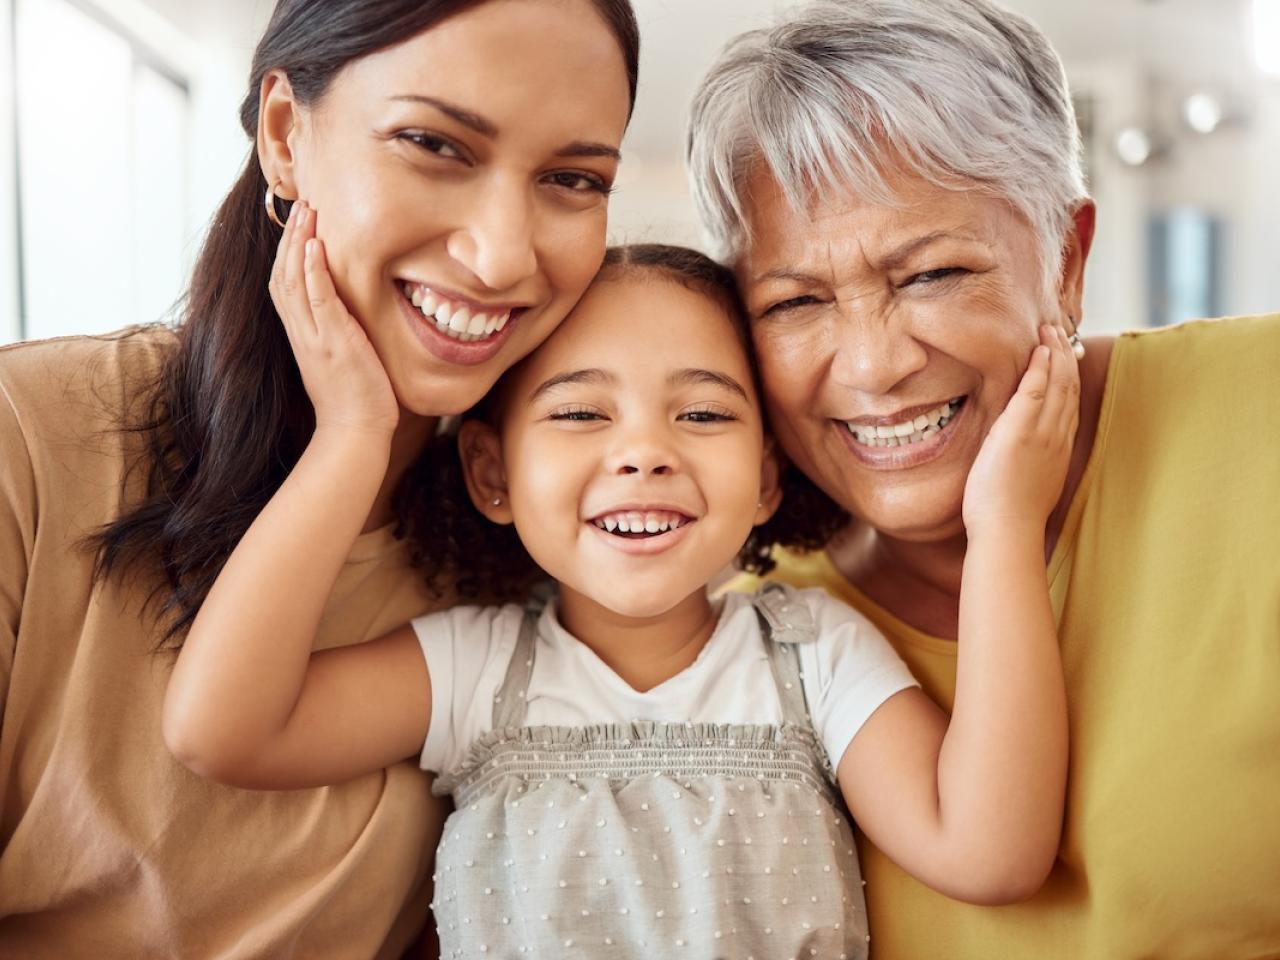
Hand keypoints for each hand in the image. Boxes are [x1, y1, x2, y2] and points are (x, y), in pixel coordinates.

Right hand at [269, 201, 399, 441]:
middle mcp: (302, 332)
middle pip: (283, 274)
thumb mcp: (342, 357)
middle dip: (289, 236)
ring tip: (306, 211)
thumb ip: (339, 332)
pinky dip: (314, 271)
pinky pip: (318, 301)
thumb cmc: (355, 399)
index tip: (298, 222)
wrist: (354, 433)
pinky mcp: (333, 343)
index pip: (285, 283)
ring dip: (298, 242)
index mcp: (302, 334)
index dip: (287, 251)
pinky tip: (315, 246)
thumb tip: (350, 314)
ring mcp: (314, 337)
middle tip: (301, 203)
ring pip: (295, 280)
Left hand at [962, 325, 1078, 536]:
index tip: (1063, 356)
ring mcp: (1041, 433)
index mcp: (1059, 448)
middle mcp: (1057, 436)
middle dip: (1065, 355)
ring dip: (1054, 352)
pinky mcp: (1020, 432)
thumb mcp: (1028, 481)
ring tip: (1048, 329)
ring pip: (1058, 383)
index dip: (1069, 375)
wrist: (1007, 530)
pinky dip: (1040, 367)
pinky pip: (1035, 391)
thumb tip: (1021, 452)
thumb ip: (1030, 460)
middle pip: (1070, 386)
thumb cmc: (1008, 515)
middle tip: (1058, 330)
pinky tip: (1038, 349)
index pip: (1070, 403)